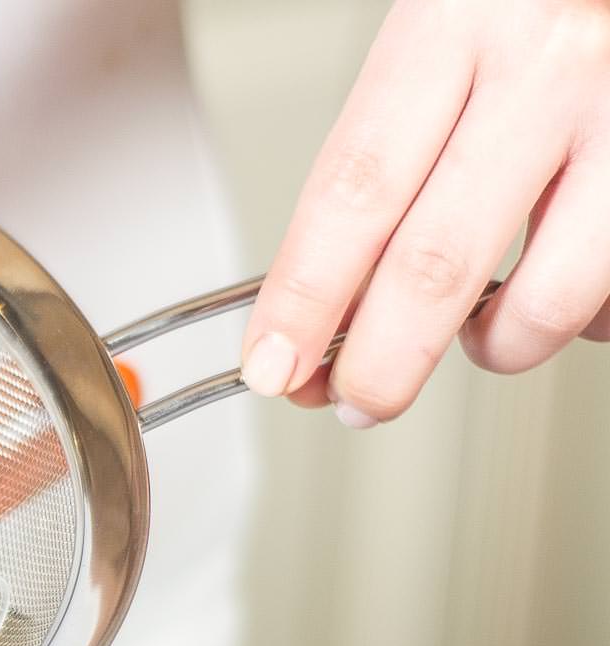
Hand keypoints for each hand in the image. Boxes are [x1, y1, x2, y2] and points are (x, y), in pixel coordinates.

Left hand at [242, 0, 609, 424]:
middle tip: (359, 400)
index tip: (274, 365)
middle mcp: (550, 64)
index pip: (352, 192)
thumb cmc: (532, 4)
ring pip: (543, 300)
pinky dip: (578, 317)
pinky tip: (562, 284)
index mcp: (457, 21)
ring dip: (495, 347)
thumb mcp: (444, 40)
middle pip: (433, 264)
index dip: (303, 299)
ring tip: (479, 335)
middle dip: (382, 363)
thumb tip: (330, 310)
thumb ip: (389, 161)